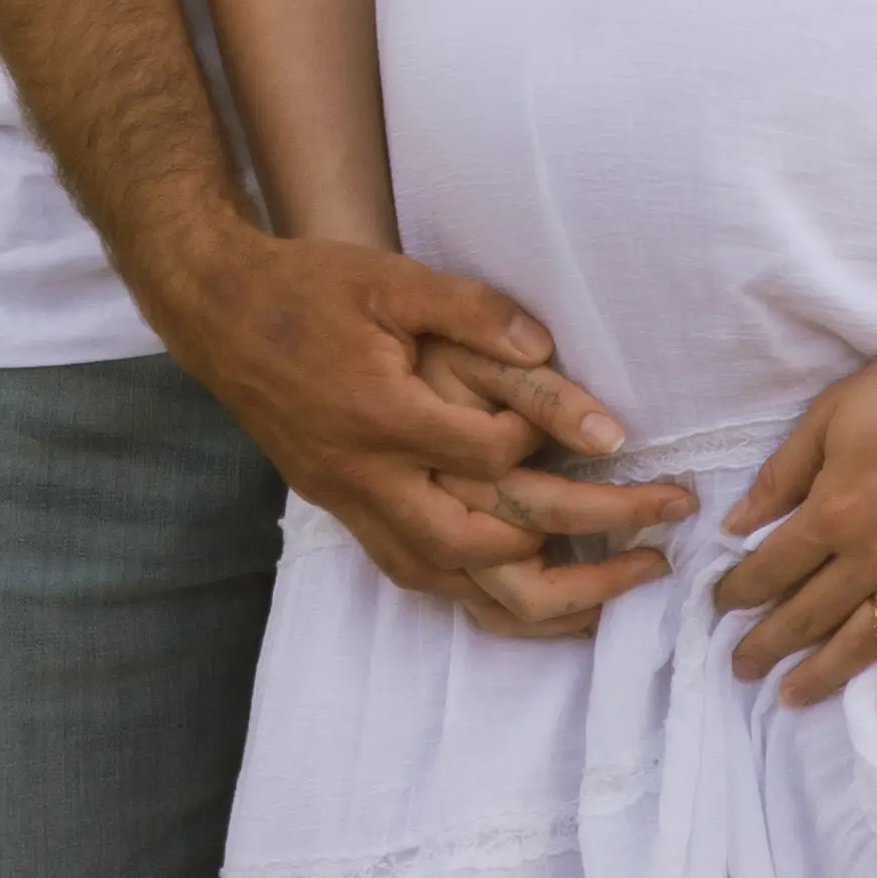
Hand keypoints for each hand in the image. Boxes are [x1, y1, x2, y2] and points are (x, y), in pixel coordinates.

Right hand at [166, 229, 693, 616]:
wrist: (219, 314)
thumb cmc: (310, 289)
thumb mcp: (392, 279)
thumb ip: (471, 311)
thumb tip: (545, 342)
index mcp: (381, 414)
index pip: (489, 455)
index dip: (550, 441)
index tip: (598, 428)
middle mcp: (366, 476)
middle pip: (482, 547)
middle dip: (579, 558)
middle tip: (657, 545)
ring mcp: (351, 503)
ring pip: (448, 582)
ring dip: (534, 597)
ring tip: (612, 596)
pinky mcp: (343, 513)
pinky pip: (417, 578)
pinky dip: (478, 594)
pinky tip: (524, 590)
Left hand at [712, 283, 876, 712]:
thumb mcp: (831, 414)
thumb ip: (783, 474)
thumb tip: (735, 525)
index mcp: (833, 512)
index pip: (770, 569)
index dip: (738, 593)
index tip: (720, 607)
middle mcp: (874, 557)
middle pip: (808, 616)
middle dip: (766, 645)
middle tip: (741, 667)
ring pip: (865, 643)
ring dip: (822, 675)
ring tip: (792, 696)